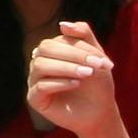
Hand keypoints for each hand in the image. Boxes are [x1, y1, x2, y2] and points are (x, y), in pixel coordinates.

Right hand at [26, 19, 123, 137]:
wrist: (99, 113)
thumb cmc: (97, 84)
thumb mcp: (95, 56)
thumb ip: (83, 36)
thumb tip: (62, 24)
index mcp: (52, 52)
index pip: (57, 40)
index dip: (79, 48)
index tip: (103, 61)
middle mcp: (39, 64)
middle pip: (45, 49)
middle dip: (72, 55)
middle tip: (94, 65)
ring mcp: (34, 81)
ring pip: (41, 65)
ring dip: (66, 68)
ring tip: (87, 74)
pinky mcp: (34, 99)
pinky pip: (40, 86)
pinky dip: (60, 82)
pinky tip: (76, 84)